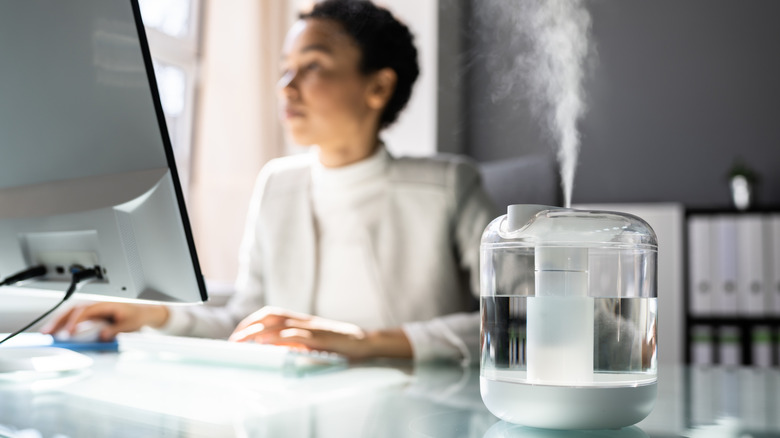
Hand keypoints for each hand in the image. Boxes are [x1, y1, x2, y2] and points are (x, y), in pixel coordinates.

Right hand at [42, 302, 168, 341]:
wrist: (144, 313)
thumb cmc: (137, 316)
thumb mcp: (129, 324)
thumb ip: (116, 330)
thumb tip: (102, 336)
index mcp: (106, 305)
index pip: (86, 311)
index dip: (76, 321)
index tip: (69, 332)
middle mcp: (97, 305)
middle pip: (74, 310)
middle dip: (60, 320)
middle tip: (48, 332)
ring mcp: (93, 310)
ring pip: (72, 313)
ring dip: (59, 322)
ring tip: (47, 333)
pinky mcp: (92, 316)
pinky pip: (75, 318)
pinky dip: (65, 324)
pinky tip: (57, 332)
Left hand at [229, 306, 411, 360]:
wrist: (365, 341)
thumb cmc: (339, 344)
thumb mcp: (314, 341)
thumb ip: (297, 342)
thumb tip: (274, 348)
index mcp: (302, 320)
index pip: (272, 313)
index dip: (253, 320)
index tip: (238, 332)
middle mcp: (304, 320)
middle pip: (271, 316)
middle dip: (249, 325)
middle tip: (233, 338)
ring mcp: (312, 328)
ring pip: (279, 323)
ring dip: (258, 331)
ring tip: (242, 340)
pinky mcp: (319, 338)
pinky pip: (296, 335)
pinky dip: (278, 338)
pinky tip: (266, 343)